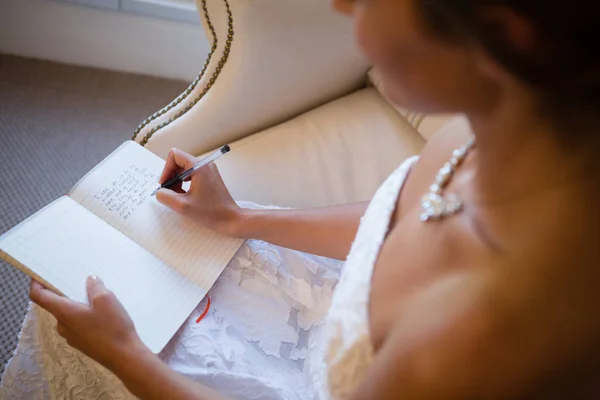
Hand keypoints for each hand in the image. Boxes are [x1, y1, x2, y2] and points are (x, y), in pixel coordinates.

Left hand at [29, 277, 148, 373]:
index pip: (39, 296)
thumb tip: (90, 281)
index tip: (41, 274)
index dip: (36, 283)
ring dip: (80, 305)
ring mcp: (71, 336)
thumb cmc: (112, 328)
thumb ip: (95, 287)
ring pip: (70, 314)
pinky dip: (86, 316)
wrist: (124, 357)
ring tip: (100, 301)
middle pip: (56, 304)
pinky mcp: (82, 343)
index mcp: (64, 312)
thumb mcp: (106, 299)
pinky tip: (104, 316)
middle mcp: (63, 325)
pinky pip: (78, 324)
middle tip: (84, 283)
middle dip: (68, 292)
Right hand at [156, 148, 244, 236]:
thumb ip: (165, 196)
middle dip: (171, 176)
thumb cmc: (211, 213)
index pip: (175, 155)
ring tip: (177, 197)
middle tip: (169, 193)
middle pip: (179, 162)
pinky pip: (192, 176)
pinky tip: (185, 197)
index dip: (166, 169)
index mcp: (199, 167)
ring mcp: (209, 171)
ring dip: (177, 182)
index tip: (165, 185)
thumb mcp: (182, 206)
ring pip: (184, 169)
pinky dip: (185, 184)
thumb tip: (159, 191)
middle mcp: (205, 165)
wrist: (231, 219)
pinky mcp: (210, 179)